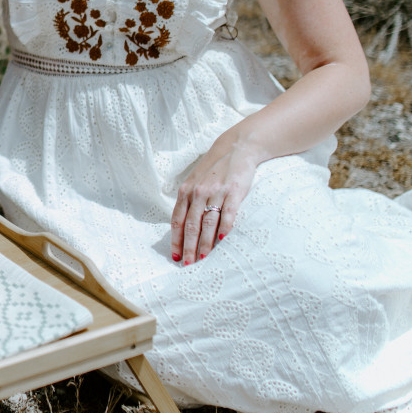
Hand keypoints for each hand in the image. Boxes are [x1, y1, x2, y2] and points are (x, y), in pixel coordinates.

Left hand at [170, 137, 260, 264]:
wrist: (235, 148)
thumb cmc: (213, 169)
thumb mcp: (195, 181)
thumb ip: (189, 200)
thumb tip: (182, 225)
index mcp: (186, 191)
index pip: (177, 220)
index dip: (176, 239)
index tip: (175, 255)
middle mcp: (198, 192)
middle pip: (191, 225)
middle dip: (189, 247)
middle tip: (188, 264)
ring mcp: (216, 192)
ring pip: (207, 223)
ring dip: (205, 243)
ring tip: (203, 258)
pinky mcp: (233, 192)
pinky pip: (228, 213)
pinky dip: (224, 227)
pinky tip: (221, 240)